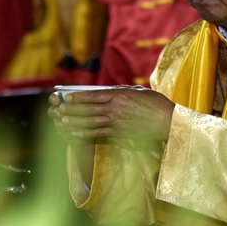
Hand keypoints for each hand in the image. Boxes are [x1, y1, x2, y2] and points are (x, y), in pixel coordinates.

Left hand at [47, 87, 174, 141]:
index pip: (93, 96)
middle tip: (59, 109)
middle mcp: (115, 109)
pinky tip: (74, 132)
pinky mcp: (118, 134)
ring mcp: (116, 122)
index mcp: (119, 96)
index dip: (78, 97)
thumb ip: (120, 91)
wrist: (167, 122)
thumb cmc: (154, 104)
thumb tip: (105, 91)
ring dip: (74, 122)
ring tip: (62, 121)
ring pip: (89, 122)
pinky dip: (84, 133)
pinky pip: (97, 134)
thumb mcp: (137, 91)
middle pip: (88, 110)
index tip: (67, 97)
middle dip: (71, 110)